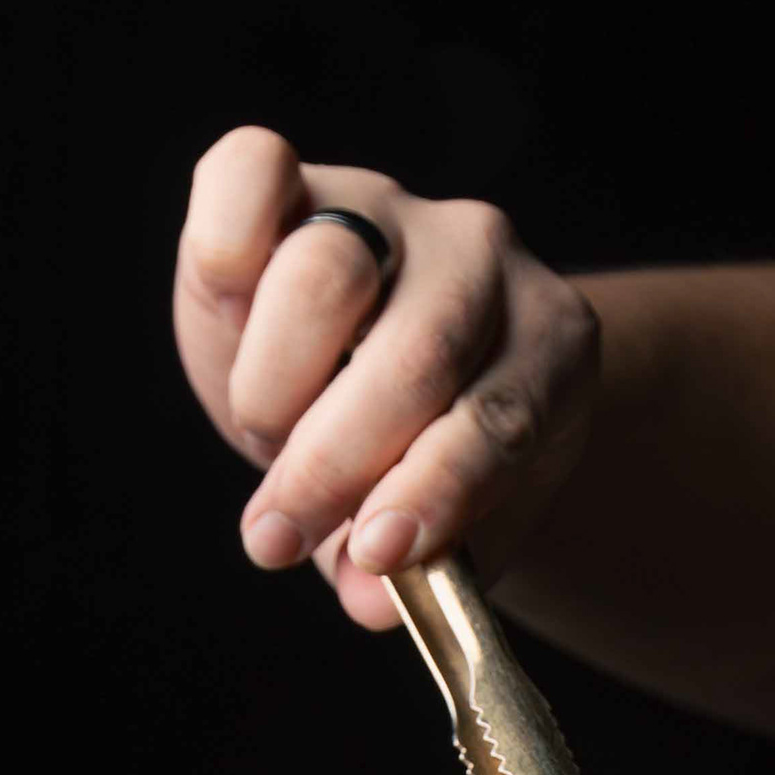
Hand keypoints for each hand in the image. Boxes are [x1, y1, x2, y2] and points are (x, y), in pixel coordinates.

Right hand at [173, 126, 600, 628]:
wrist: (381, 371)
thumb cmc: (412, 454)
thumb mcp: (434, 523)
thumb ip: (413, 567)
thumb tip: (370, 600)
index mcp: (548, 344)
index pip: (497, 420)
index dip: (431, 491)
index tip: (374, 553)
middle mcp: (480, 258)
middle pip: (415, 351)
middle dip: (333, 460)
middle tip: (275, 537)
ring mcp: (388, 205)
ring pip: (328, 273)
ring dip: (275, 384)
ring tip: (262, 438)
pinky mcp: (292, 175)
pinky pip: (251, 176)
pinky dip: (226, 242)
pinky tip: (227, 310)